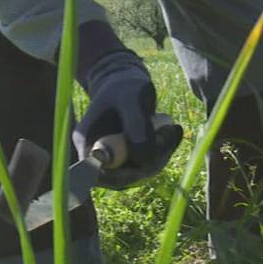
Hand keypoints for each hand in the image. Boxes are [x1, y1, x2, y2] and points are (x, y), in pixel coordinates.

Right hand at [73, 51, 181, 189]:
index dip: (122, 176)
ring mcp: (115, 162)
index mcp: (86, 143)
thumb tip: (142, 159)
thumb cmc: (124, 87)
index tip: (150, 160)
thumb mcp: (130, 99)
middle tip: (170, 131)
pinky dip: (165, 149)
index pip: (99, 174)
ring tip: (172, 128)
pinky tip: (175, 131)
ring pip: (141, 172)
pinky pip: (150, 163)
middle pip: (123, 177)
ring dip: (161, 153)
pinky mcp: (132, 160)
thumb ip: (135, 126)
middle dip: (151, 160)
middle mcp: (99, 158)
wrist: (127, 86)